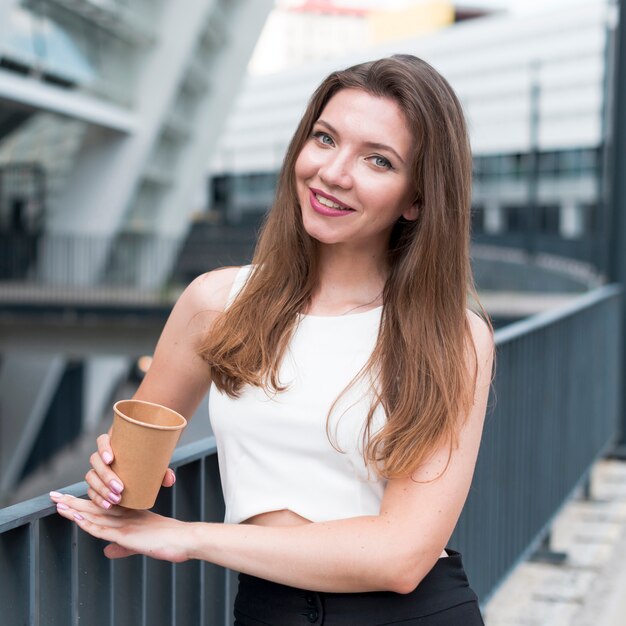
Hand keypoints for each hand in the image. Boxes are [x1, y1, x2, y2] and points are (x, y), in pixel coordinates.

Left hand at [49, 491, 190, 561]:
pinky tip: (76, 518)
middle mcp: (124, 515)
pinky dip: (88, 523)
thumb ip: (123, 546)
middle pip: (93, 507)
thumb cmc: (169, 540)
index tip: (67, 498)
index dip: (82, 502)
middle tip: (54, 495)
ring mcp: (125, 523)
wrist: (184, 539)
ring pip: (95, 515)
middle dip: (73, 502)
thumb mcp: (141, 543)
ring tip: (58, 503)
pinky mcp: (127, 534)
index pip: (100, 507)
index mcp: (128, 515)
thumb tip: (107, 551)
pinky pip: (103, 528)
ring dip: (75, 509)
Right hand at [86, 432, 175, 509]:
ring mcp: (99, 469)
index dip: (103, 448)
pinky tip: (107, 504)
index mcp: (116, 442)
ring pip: (91, 476)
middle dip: (106, 476)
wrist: (145, 466)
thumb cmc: (149, 459)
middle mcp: (104, 454)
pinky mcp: (97, 483)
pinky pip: (91, 489)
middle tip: (120, 488)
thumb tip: (170, 479)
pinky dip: (97, 498)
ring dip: (101, 489)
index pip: (102, 440)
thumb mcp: (157, 462)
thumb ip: (163, 470)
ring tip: (116, 499)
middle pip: (95, 460)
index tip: (111, 459)